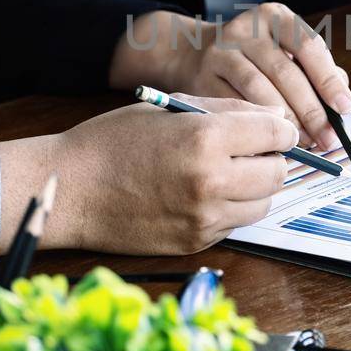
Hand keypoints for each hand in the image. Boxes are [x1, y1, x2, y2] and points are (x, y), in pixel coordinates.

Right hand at [0, 95, 296, 255]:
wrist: (69, 189)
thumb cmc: (111, 142)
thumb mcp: (169, 108)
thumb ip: (225, 110)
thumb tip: (271, 115)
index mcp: (205, 138)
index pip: (276, 132)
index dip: (280, 127)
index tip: (275, 128)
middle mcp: (211, 181)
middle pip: (278, 172)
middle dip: (272, 158)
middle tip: (253, 150)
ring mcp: (205, 217)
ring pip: (263, 203)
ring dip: (256, 186)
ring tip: (227, 172)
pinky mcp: (196, 242)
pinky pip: (236, 224)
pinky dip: (231, 208)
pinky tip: (205, 193)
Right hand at [108, 3, 350, 150]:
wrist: (188, 54)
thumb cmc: (251, 60)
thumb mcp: (282, 51)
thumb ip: (313, 70)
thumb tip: (341, 100)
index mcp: (272, 16)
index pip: (307, 45)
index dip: (328, 78)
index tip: (345, 108)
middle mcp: (244, 30)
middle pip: (284, 71)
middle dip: (310, 110)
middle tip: (327, 138)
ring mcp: (219, 53)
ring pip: (258, 91)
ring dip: (283, 123)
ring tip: (301, 145)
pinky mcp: (199, 79)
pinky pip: (232, 109)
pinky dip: (254, 130)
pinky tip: (269, 146)